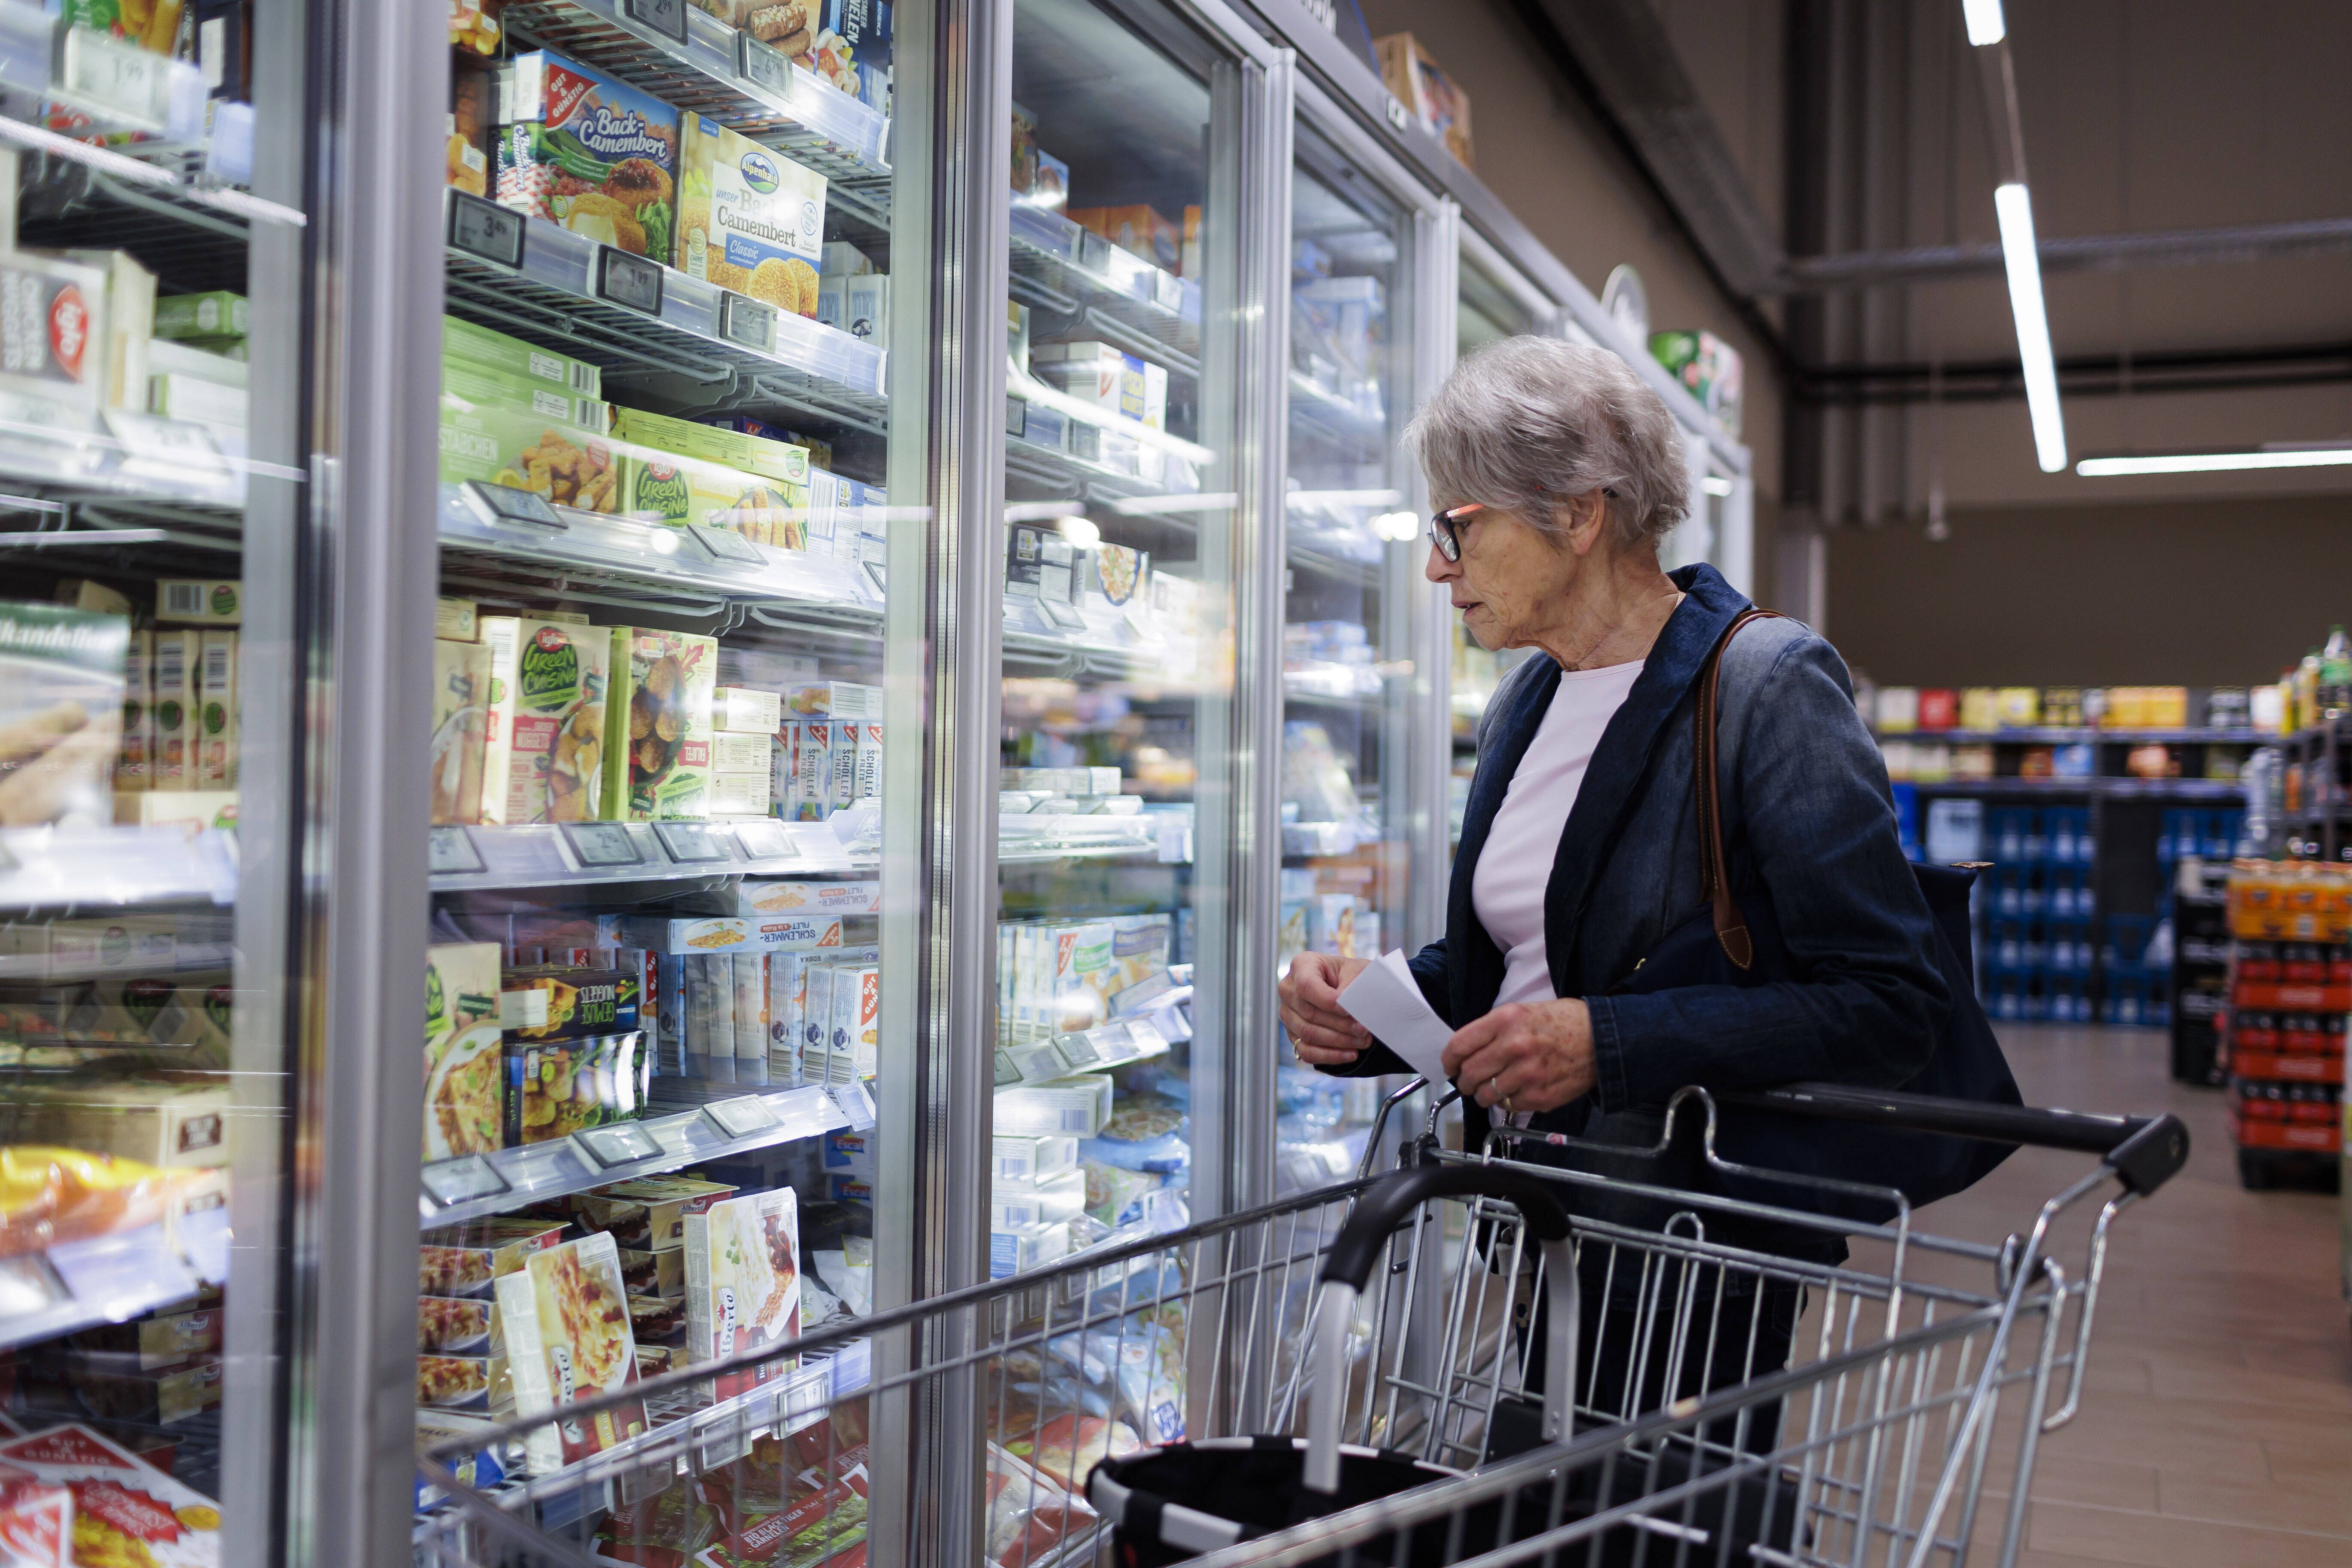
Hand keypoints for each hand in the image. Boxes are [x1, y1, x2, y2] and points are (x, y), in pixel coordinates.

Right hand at [1279, 952, 1372, 1065]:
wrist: (1349, 986)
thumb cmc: (1351, 975)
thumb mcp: (1356, 971)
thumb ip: (1351, 987)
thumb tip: (1349, 1010)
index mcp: (1302, 965)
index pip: (1307, 986)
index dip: (1329, 1002)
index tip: (1351, 1011)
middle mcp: (1288, 989)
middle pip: (1309, 1013)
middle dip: (1340, 1025)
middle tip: (1364, 1030)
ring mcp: (1287, 1013)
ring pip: (1308, 1034)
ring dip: (1338, 1042)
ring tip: (1363, 1042)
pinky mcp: (1293, 1034)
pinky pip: (1306, 1051)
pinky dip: (1330, 1056)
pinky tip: (1351, 1054)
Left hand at [1442, 998, 1595, 1114]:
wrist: (1602, 1040)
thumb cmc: (1563, 1022)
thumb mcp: (1523, 1011)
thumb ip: (1494, 1029)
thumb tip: (1467, 1051)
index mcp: (1506, 1020)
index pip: (1460, 1045)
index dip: (1449, 1059)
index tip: (1450, 1065)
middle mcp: (1514, 1047)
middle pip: (1470, 1073)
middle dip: (1464, 1081)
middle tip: (1467, 1082)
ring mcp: (1527, 1074)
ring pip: (1486, 1095)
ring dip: (1483, 1095)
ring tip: (1489, 1091)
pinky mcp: (1540, 1097)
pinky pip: (1509, 1106)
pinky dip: (1507, 1102)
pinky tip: (1514, 1092)